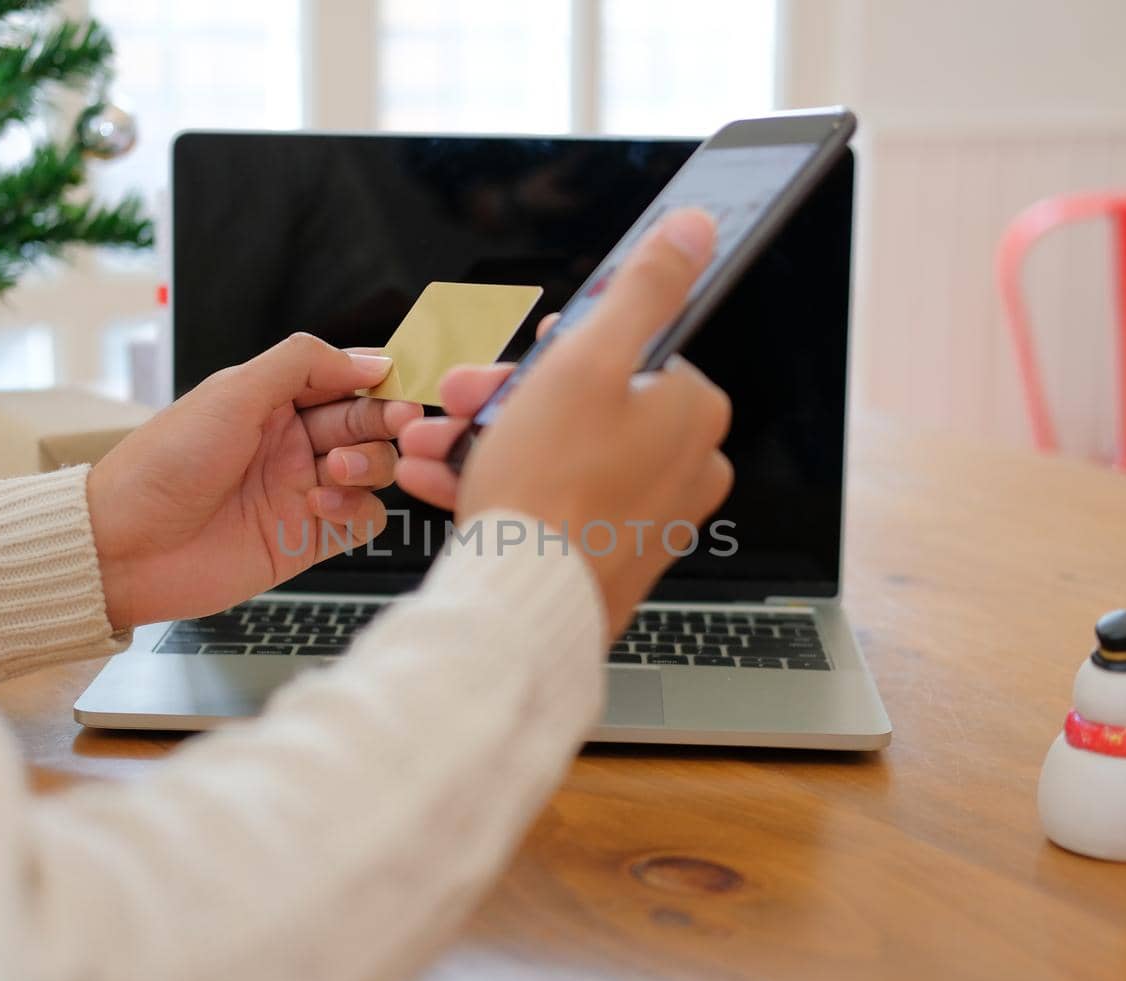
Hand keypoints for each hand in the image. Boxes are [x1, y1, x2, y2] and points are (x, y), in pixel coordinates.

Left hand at [87, 335, 421, 628]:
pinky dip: (356, 508)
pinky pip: (363, 518)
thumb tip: (371, 358)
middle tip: (397, 422)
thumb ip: (303, 364)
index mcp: (272, 400)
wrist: (127, 546)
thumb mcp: (232, 392)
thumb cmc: (164, 464)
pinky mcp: (309, 538)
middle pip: (366, 421)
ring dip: (368, 463)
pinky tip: (322, 505)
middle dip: (385, 419)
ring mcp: (302, 489)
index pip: (344, 377)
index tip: (402, 380)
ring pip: (373, 467)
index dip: (378, 377)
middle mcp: (292, 442)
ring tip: (334, 469)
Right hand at [396, 208, 732, 634]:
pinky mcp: (610, 553)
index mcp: (692, 411)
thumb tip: (698, 228)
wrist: (521, 607)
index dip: (555, 350)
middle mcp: (685, 464)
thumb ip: (644, 288)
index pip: (625, 350)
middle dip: (506, 395)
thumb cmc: (552, 488)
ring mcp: (649, 514)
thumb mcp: (587, 361)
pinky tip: (440, 477)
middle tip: (455, 395)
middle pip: (585, 402)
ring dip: (486, 437)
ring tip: (427, 441)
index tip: (513, 360)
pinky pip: (551, 499)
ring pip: (558, 451)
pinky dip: (497, 483)